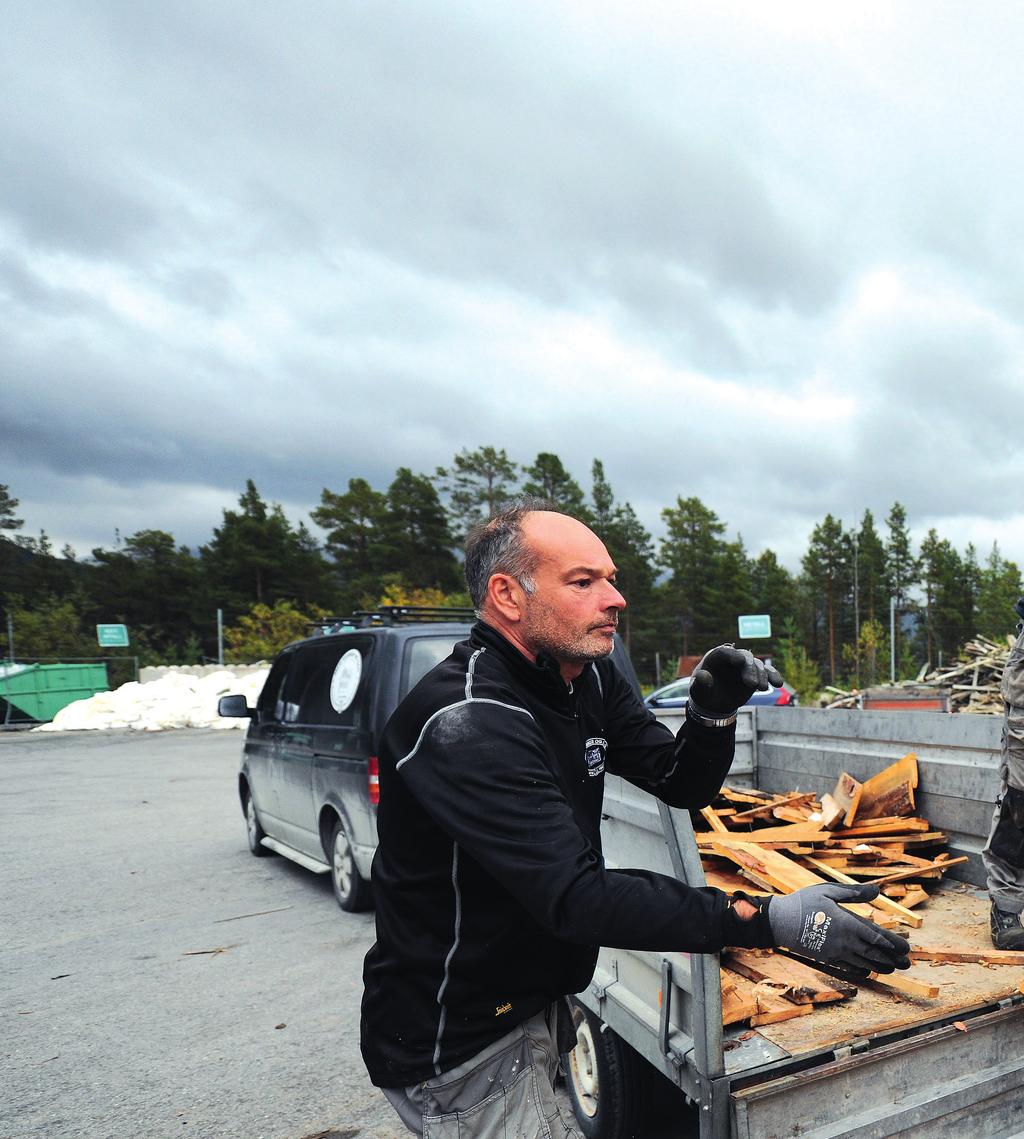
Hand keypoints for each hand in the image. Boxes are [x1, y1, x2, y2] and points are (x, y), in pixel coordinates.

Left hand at [688, 645, 784, 716]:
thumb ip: (700, 683)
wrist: (714, 704)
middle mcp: (732, 658)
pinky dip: (773, 676)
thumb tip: (703, 675)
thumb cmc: (703, 694)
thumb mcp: (698, 691)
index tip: (740, 661)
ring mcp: (745, 666)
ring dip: (761, 675)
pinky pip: (766, 672)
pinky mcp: (755, 674)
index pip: (724, 652)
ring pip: (756, 665)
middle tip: (752, 684)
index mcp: (715, 657)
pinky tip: (778, 683)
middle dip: (750, 669)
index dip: (732, 655)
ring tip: (761, 689)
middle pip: (744, 657)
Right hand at [768, 883, 910, 973]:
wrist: (780, 922)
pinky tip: (868, 971)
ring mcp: (836, 952)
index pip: (876, 936)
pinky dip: (861, 971)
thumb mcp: (828, 891)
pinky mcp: (827, 958)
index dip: (893, 943)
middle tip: (907, 963)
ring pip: (864, 963)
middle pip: (874, 953)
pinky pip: (848, 968)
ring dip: (880, 966)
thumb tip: (877, 891)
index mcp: (847, 923)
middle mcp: (845, 941)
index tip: (906, 947)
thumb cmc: (804, 903)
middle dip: (892, 958)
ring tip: (893, 969)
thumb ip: (854, 893)